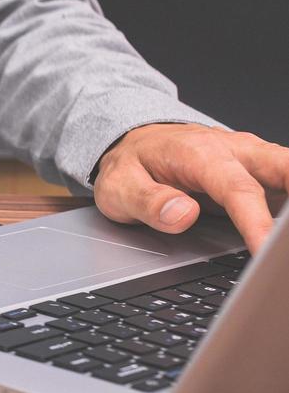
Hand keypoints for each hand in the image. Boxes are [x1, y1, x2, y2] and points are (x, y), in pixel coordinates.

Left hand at [94, 123, 288, 252]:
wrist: (137, 141)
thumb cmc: (131, 164)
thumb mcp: (120, 186)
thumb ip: (148, 202)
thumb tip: (183, 215)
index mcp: (200, 154)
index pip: (238, 190)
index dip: (256, 222)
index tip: (264, 251)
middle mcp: (234, 151)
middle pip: (284, 167)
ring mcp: (251, 159)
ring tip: (288, 243)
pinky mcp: (259, 170)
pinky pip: (286, 183)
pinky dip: (288, 207)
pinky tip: (284, 234)